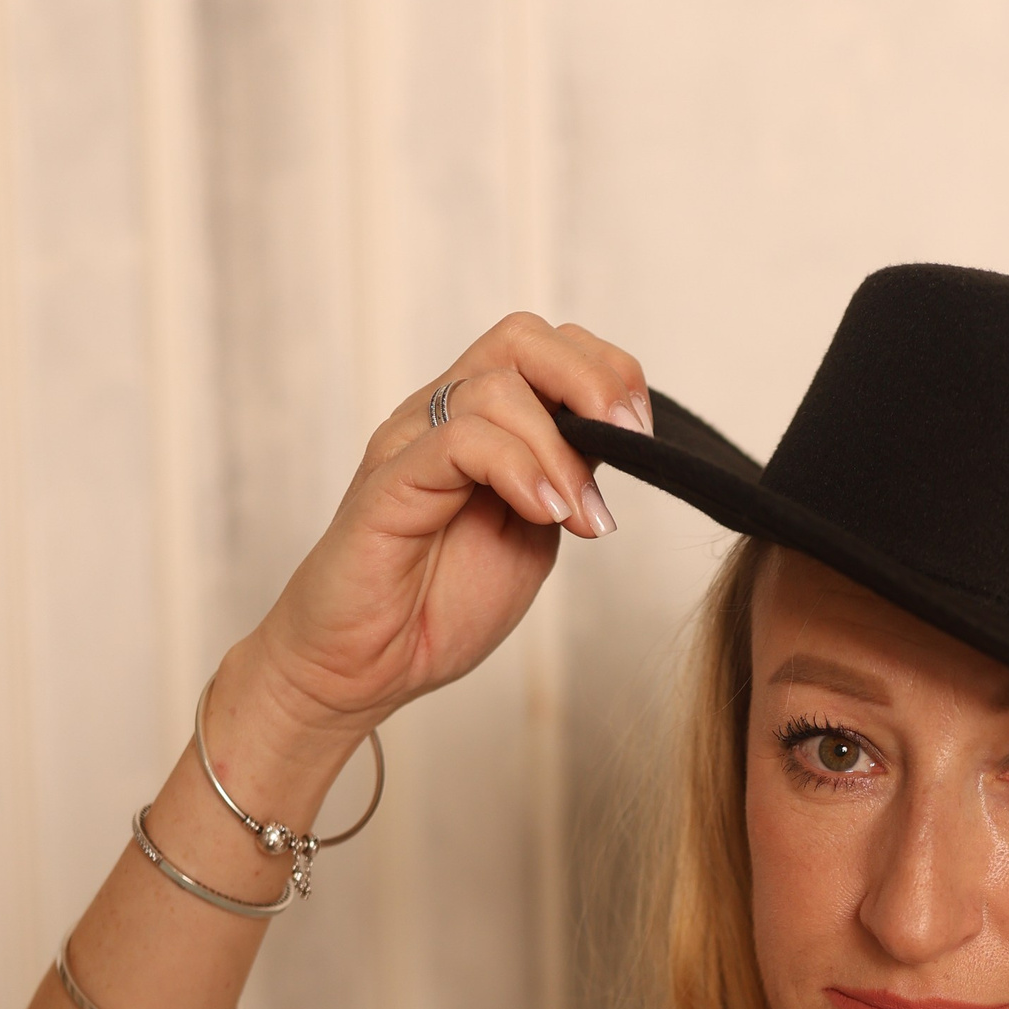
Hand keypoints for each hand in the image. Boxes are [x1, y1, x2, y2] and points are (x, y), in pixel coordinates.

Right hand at [238, 311, 649, 737]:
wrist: (364, 669)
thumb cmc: (439, 607)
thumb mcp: (532, 535)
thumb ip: (567, 479)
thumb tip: (620, 436)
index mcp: (481, 424)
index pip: (546, 348)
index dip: (607, 373)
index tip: (644, 437)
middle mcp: (443, 417)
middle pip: (523, 338)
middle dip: (593, 380)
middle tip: (631, 442)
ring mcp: (411, 443)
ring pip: (496, 387)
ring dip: (560, 450)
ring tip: (581, 517)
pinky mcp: (388, 482)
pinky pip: (458, 440)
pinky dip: (517, 468)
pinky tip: (545, 513)